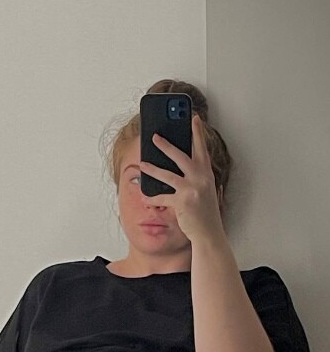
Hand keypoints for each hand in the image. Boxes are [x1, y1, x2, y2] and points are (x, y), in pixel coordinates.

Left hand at [140, 114, 224, 243]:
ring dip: (152, 169)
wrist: (209, 233)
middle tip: (154, 136)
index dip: (197, 133)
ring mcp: (192, 190)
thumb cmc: (205, 212)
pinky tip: (145, 197)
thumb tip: (181, 164)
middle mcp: (201, 178)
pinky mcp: (182, 202)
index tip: (193, 118)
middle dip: (166, 145)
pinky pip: (162, 197)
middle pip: (181, 156)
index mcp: (207, 174)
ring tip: (142, 164)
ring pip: (167, 174)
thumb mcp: (205, 190)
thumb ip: (197, 176)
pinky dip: (152, 198)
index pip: (202, 148)